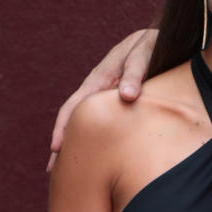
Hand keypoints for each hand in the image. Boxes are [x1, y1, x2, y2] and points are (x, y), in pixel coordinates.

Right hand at [49, 28, 155, 169]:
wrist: (159, 40)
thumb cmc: (152, 45)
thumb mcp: (144, 54)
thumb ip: (135, 73)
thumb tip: (127, 96)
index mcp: (98, 80)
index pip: (74, 107)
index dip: (64, 129)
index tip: (56, 149)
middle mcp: (97, 91)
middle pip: (73, 121)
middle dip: (62, 145)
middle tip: (51, 171)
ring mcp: (106, 98)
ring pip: (87, 125)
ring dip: (77, 145)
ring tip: (69, 171)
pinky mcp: (118, 104)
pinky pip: (102, 124)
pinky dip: (95, 140)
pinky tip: (98, 157)